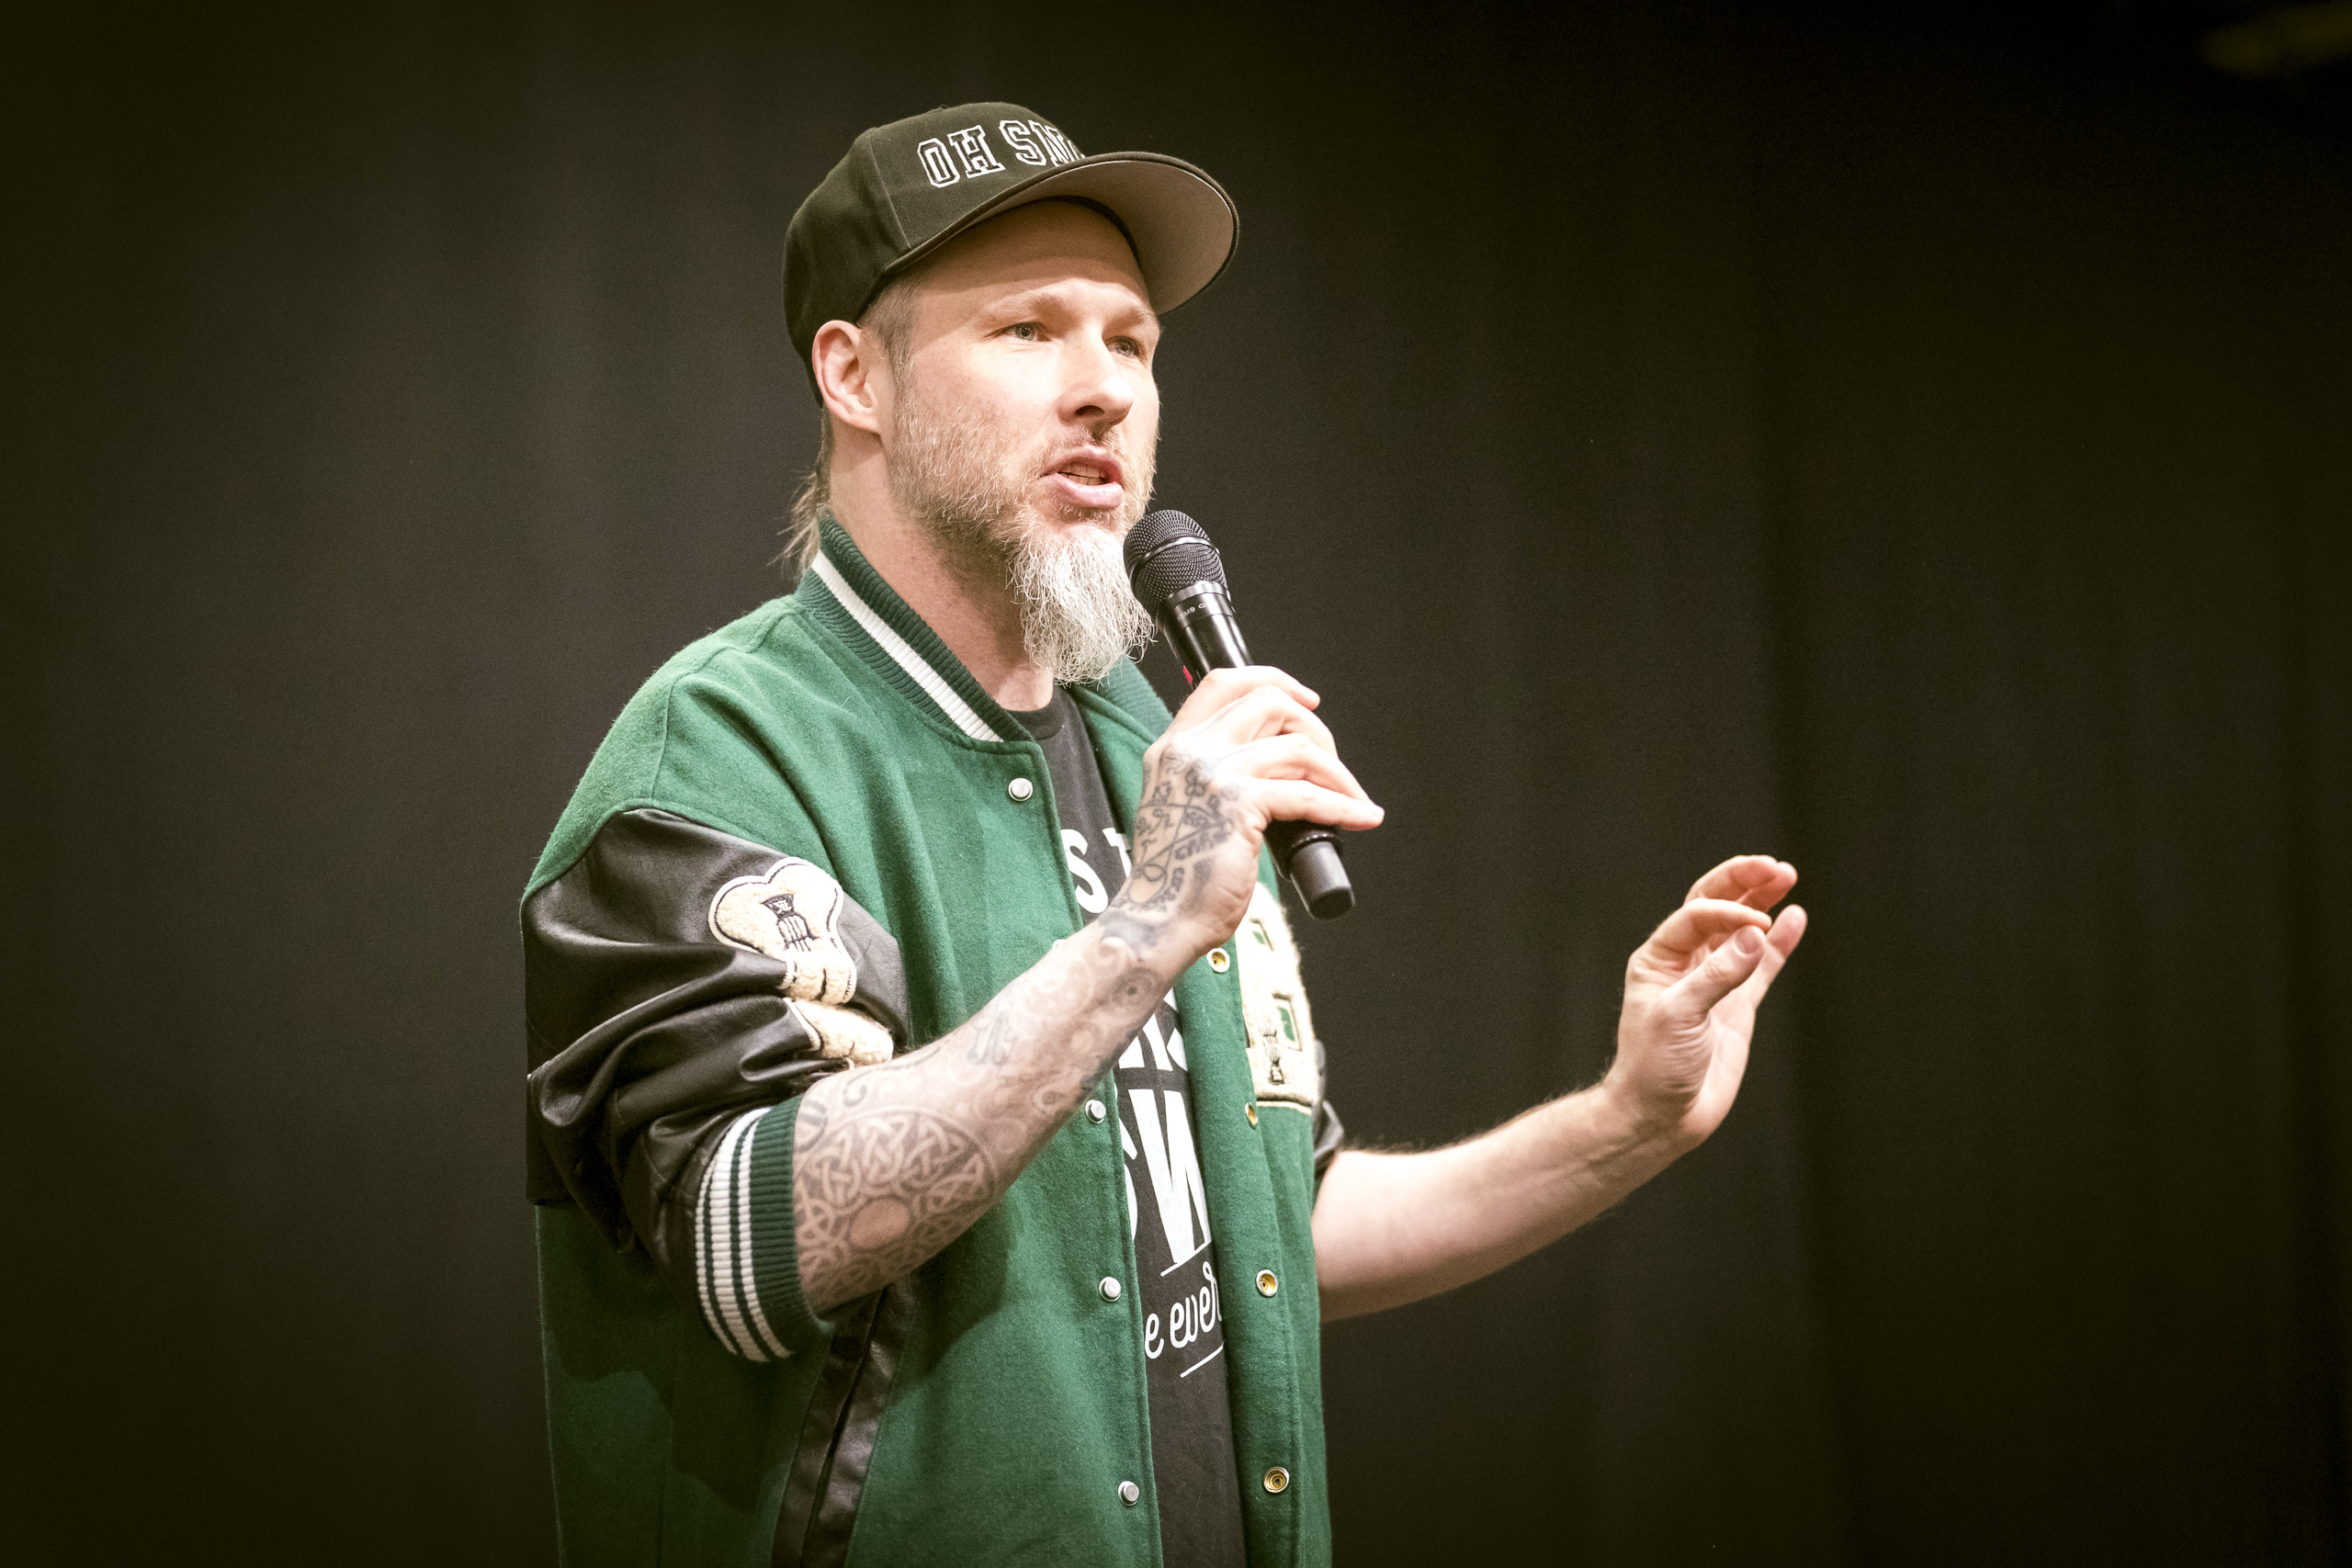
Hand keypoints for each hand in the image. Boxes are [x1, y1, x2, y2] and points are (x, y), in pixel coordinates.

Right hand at [1107, 666, 1381, 962]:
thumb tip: (1273, 761)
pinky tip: (1360, 817)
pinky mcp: (1239, 805)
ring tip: (1352, 798)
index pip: (1224, 683)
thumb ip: (1210, 776)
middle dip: (1314, 728)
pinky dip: (1343, 806)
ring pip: (1297, 747)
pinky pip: (1308, 793)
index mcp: (1173, 748)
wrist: (1160, 919)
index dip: (1272, 681)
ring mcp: (1212, 775)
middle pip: (1268, 702)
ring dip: (1338, 773)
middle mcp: (1189, 752)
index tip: (1306, 700)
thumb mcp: (1181, 807)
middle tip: (1331, 764)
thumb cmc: (1177, 877)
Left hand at [1604, 855, 1807, 1144]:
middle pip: (1716, 907)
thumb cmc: (1654, 1067)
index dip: (1728, 910)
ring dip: (1762, 902)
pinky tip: (1796, 916)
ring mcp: (1714, 982)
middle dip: (1743, 884)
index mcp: (1659, 958)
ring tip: (1787, 875)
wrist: (1662, 1116)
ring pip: (1741, 931)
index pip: (1696, 915)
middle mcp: (1685, 964)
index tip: (1757, 923)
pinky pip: (1762, 965)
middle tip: (1775, 865)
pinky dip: (1780, 942)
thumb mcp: (1679, 1017)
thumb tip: (1754, 935)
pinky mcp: (1737, 1006)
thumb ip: (1717, 976)